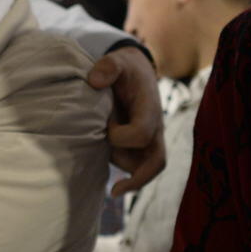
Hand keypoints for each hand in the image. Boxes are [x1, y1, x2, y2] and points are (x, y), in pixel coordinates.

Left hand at [87, 45, 164, 194]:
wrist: (135, 72)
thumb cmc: (125, 68)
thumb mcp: (117, 60)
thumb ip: (108, 66)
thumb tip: (93, 81)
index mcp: (149, 110)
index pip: (142, 134)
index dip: (121, 137)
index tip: (105, 127)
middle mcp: (155, 129)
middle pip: (157, 162)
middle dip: (138, 178)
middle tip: (114, 191)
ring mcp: (150, 140)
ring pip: (143, 167)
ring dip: (122, 169)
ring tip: (98, 154)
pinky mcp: (141, 147)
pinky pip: (137, 167)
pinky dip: (123, 172)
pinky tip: (102, 170)